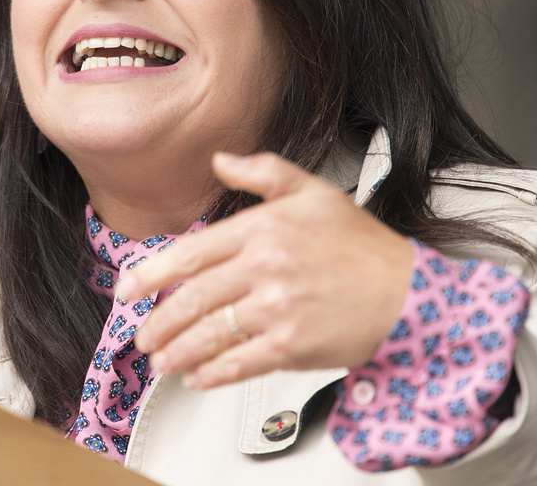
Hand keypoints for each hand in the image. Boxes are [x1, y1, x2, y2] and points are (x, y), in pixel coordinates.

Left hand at [115, 151, 413, 388]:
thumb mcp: (313, 192)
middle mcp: (264, 267)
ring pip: (209, 333)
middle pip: (192, 298)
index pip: (190, 252)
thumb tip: (220, 159)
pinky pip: (238, 362)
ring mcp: (276, 308)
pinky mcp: (291, 345)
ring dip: (177, 351)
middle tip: (142, 334)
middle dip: (159, 322)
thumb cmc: (362, 246)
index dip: (151, 274)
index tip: (128, 289)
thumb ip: (262, 172)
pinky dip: (211, 373)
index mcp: (262, 229)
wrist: (409, 293)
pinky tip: (198, 376)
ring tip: (162, 360)